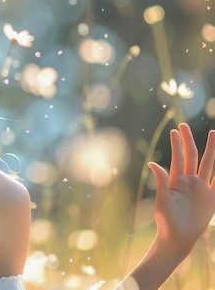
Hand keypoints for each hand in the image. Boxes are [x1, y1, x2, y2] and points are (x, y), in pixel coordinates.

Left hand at [149, 123, 214, 254]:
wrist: (177, 237)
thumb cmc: (165, 220)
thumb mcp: (162, 200)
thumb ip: (161, 181)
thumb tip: (153, 163)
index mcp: (176, 180)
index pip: (178, 157)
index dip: (177, 144)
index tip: (175, 130)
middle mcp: (189, 181)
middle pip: (192, 156)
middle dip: (188, 140)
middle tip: (185, 124)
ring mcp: (201, 188)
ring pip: (208, 165)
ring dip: (211, 150)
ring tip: (213, 134)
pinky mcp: (211, 199)